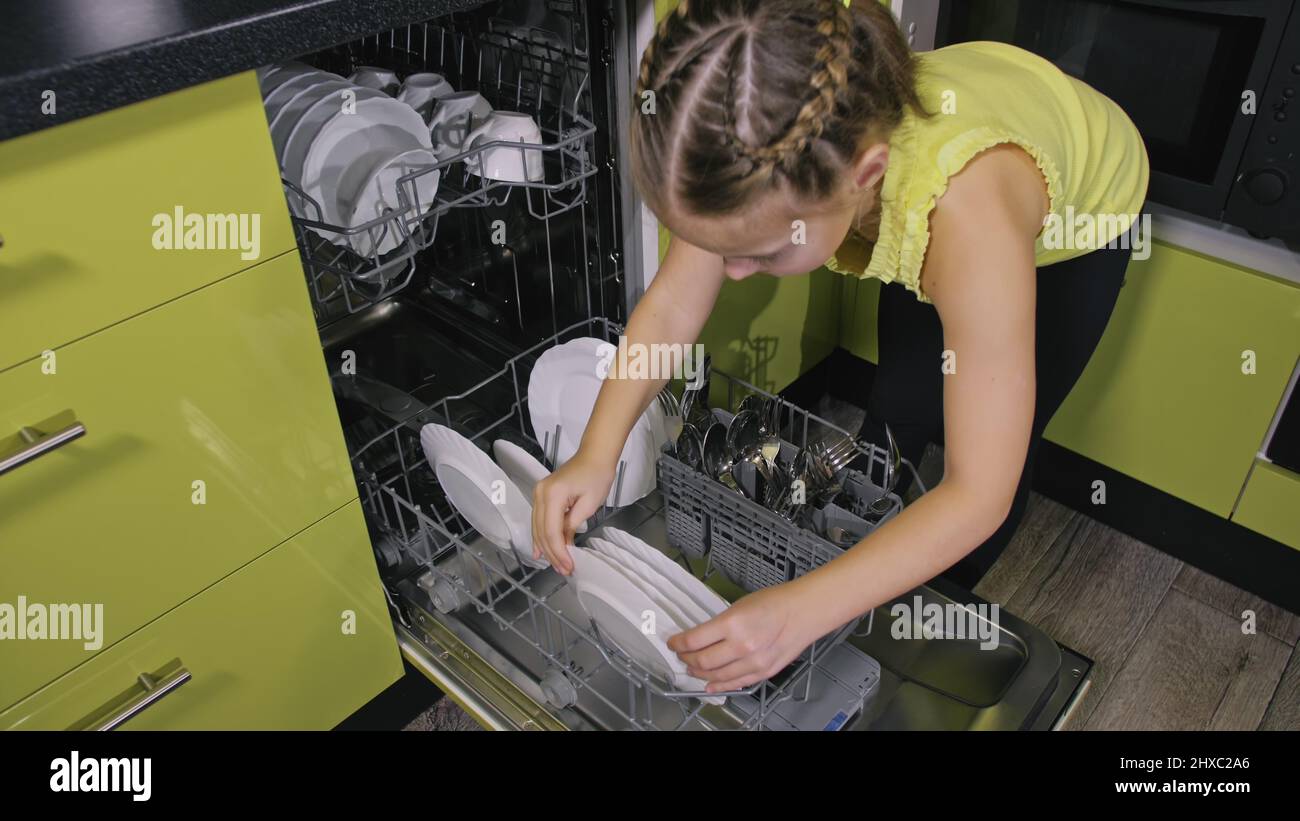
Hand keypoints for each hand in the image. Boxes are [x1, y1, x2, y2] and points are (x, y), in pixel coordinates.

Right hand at [531, 450, 612, 574]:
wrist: (594, 456)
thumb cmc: (597, 476)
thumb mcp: (589, 504)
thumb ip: (572, 525)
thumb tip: (564, 544)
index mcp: (553, 495)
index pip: (552, 531)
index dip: (559, 552)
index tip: (568, 566)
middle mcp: (540, 494)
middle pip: (542, 531)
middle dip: (552, 553)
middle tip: (563, 570)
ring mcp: (538, 493)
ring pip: (538, 528)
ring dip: (546, 548)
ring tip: (556, 565)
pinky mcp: (541, 495)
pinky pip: (538, 520)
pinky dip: (541, 536)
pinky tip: (541, 551)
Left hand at [667, 583, 823, 692]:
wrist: (804, 612)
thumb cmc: (775, 603)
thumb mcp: (739, 606)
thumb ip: (719, 624)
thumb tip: (700, 637)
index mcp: (732, 623)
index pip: (694, 640)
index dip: (678, 643)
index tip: (673, 642)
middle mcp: (741, 646)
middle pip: (702, 661)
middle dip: (687, 659)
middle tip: (681, 655)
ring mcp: (753, 662)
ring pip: (716, 676)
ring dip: (699, 673)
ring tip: (692, 668)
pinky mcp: (762, 672)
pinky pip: (735, 684)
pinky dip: (719, 686)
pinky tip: (709, 684)